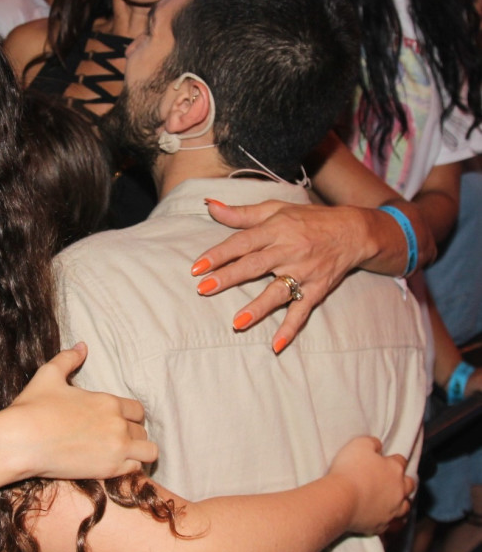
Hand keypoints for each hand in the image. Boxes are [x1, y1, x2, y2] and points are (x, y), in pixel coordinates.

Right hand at [7, 342, 157, 479]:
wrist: (20, 441)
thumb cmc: (33, 406)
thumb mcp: (49, 375)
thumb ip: (69, 358)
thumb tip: (82, 346)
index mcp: (108, 402)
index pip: (137, 410)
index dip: (129, 415)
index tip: (116, 421)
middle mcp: (118, 425)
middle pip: (142, 431)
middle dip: (131, 434)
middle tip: (113, 439)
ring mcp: (116, 449)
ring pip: (148, 452)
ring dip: (137, 452)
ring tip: (121, 454)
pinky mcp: (109, 471)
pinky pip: (136, 470)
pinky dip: (129, 468)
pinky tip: (113, 466)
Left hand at [192, 199, 368, 352]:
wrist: (354, 231)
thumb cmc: (307, 219)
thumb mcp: (275, 209)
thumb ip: (241, 213)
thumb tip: (210, 206)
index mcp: (276, 230)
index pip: (242, 242)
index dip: (219, 254)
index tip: (196, 267)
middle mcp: (290, 251)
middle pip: (255, 266)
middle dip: (229, 277)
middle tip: (203, 289)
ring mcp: (304, 272)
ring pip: (278, 292)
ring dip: (258, 308)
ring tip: (237, 323)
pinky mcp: (318, 289)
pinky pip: (302, 311)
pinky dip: (290, 329)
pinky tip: (276, 345)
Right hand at [326, 436, 413, 534]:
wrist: (341, 499)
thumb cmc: (349, 470)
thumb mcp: (359, 445)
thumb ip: (372, 442)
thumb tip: (378, 445)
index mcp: (394, 469)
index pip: (400, 461)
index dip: (393, 459)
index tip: (385, 460)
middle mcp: (399, 490)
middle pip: (409, 484)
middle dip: (403, 481)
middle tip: (393, 480)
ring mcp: (393, 509)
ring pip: (406, 506)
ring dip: (401, 502)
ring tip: (393, 501)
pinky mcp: (383, 524)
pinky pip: (393, 524)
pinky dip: (391, 520)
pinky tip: (385, 518)